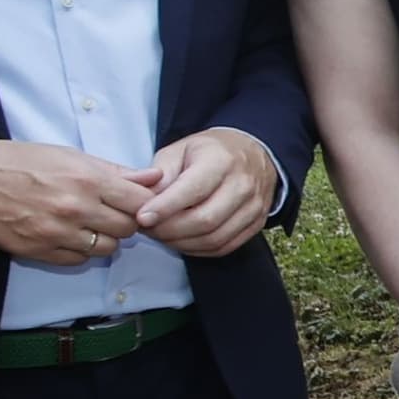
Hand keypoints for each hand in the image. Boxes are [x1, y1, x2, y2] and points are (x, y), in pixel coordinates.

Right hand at [0, 139, 152, 266]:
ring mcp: (58, 233)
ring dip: (104, 238)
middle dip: (124, 221)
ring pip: (106, 248)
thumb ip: (115, 170)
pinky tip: (69, 235)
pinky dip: (80, 250)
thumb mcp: (69, 156)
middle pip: (128, 228)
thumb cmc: (20, 162)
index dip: (142, 203)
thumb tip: (154, 177)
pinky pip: (79, 260)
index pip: (140, 202)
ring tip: (88, 224)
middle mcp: (76, 208)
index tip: (133, 201)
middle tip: (109, 212)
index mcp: (87, 179)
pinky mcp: (41, 251)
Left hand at [135, 127, 277, 257]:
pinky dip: (197, 249)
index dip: (165, 207)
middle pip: (204, 220)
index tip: (142, 217)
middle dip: (169, 230)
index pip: (193, 190)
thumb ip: (160, 174)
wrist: (252, 154)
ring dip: (181, 242)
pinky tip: (182, 240)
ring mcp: (253, 207)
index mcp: (221, 160)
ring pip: (214, 238)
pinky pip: (223, 247)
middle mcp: (242, 184)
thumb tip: (144, 200)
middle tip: (147, 228)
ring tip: (161, 234)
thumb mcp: (180, 150)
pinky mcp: (256, 224)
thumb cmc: (210, 152)